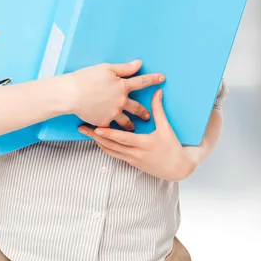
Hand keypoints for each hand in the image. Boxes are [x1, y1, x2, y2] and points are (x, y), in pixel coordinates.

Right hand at [65, 60, 165, 130]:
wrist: (71, 94)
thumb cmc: (86, 78)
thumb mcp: (106, 68)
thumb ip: (124, 68)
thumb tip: (138, 64)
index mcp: (122, 86)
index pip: (142, 81)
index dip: (153, 79)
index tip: (162, 78)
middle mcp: (121, 101)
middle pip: (137, 107)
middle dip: (143, 111)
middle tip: (147, 115)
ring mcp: (113, 113)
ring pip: (126, 122)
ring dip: (130, 124)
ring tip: (132, 127)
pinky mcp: (103, 122)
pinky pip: (111, 128)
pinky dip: (113, 130)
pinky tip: (114, 134)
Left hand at [78, 89, 199, 180]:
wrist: (177, 168)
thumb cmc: (172, 148)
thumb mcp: (166, 128)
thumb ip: (159, 110)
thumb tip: (157, 92)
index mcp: (144, 144)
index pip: (122, 139)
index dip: (109, 133)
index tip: (97, 127)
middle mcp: (135, 154)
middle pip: (111, 146)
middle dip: (95, 137)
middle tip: (83, 128)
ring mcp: (132, 159)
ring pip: (110, 151)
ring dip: (97, 142)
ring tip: (86, 132)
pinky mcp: (131, 162)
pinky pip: (114, 154)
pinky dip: (105, 147)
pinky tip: (98, 140)